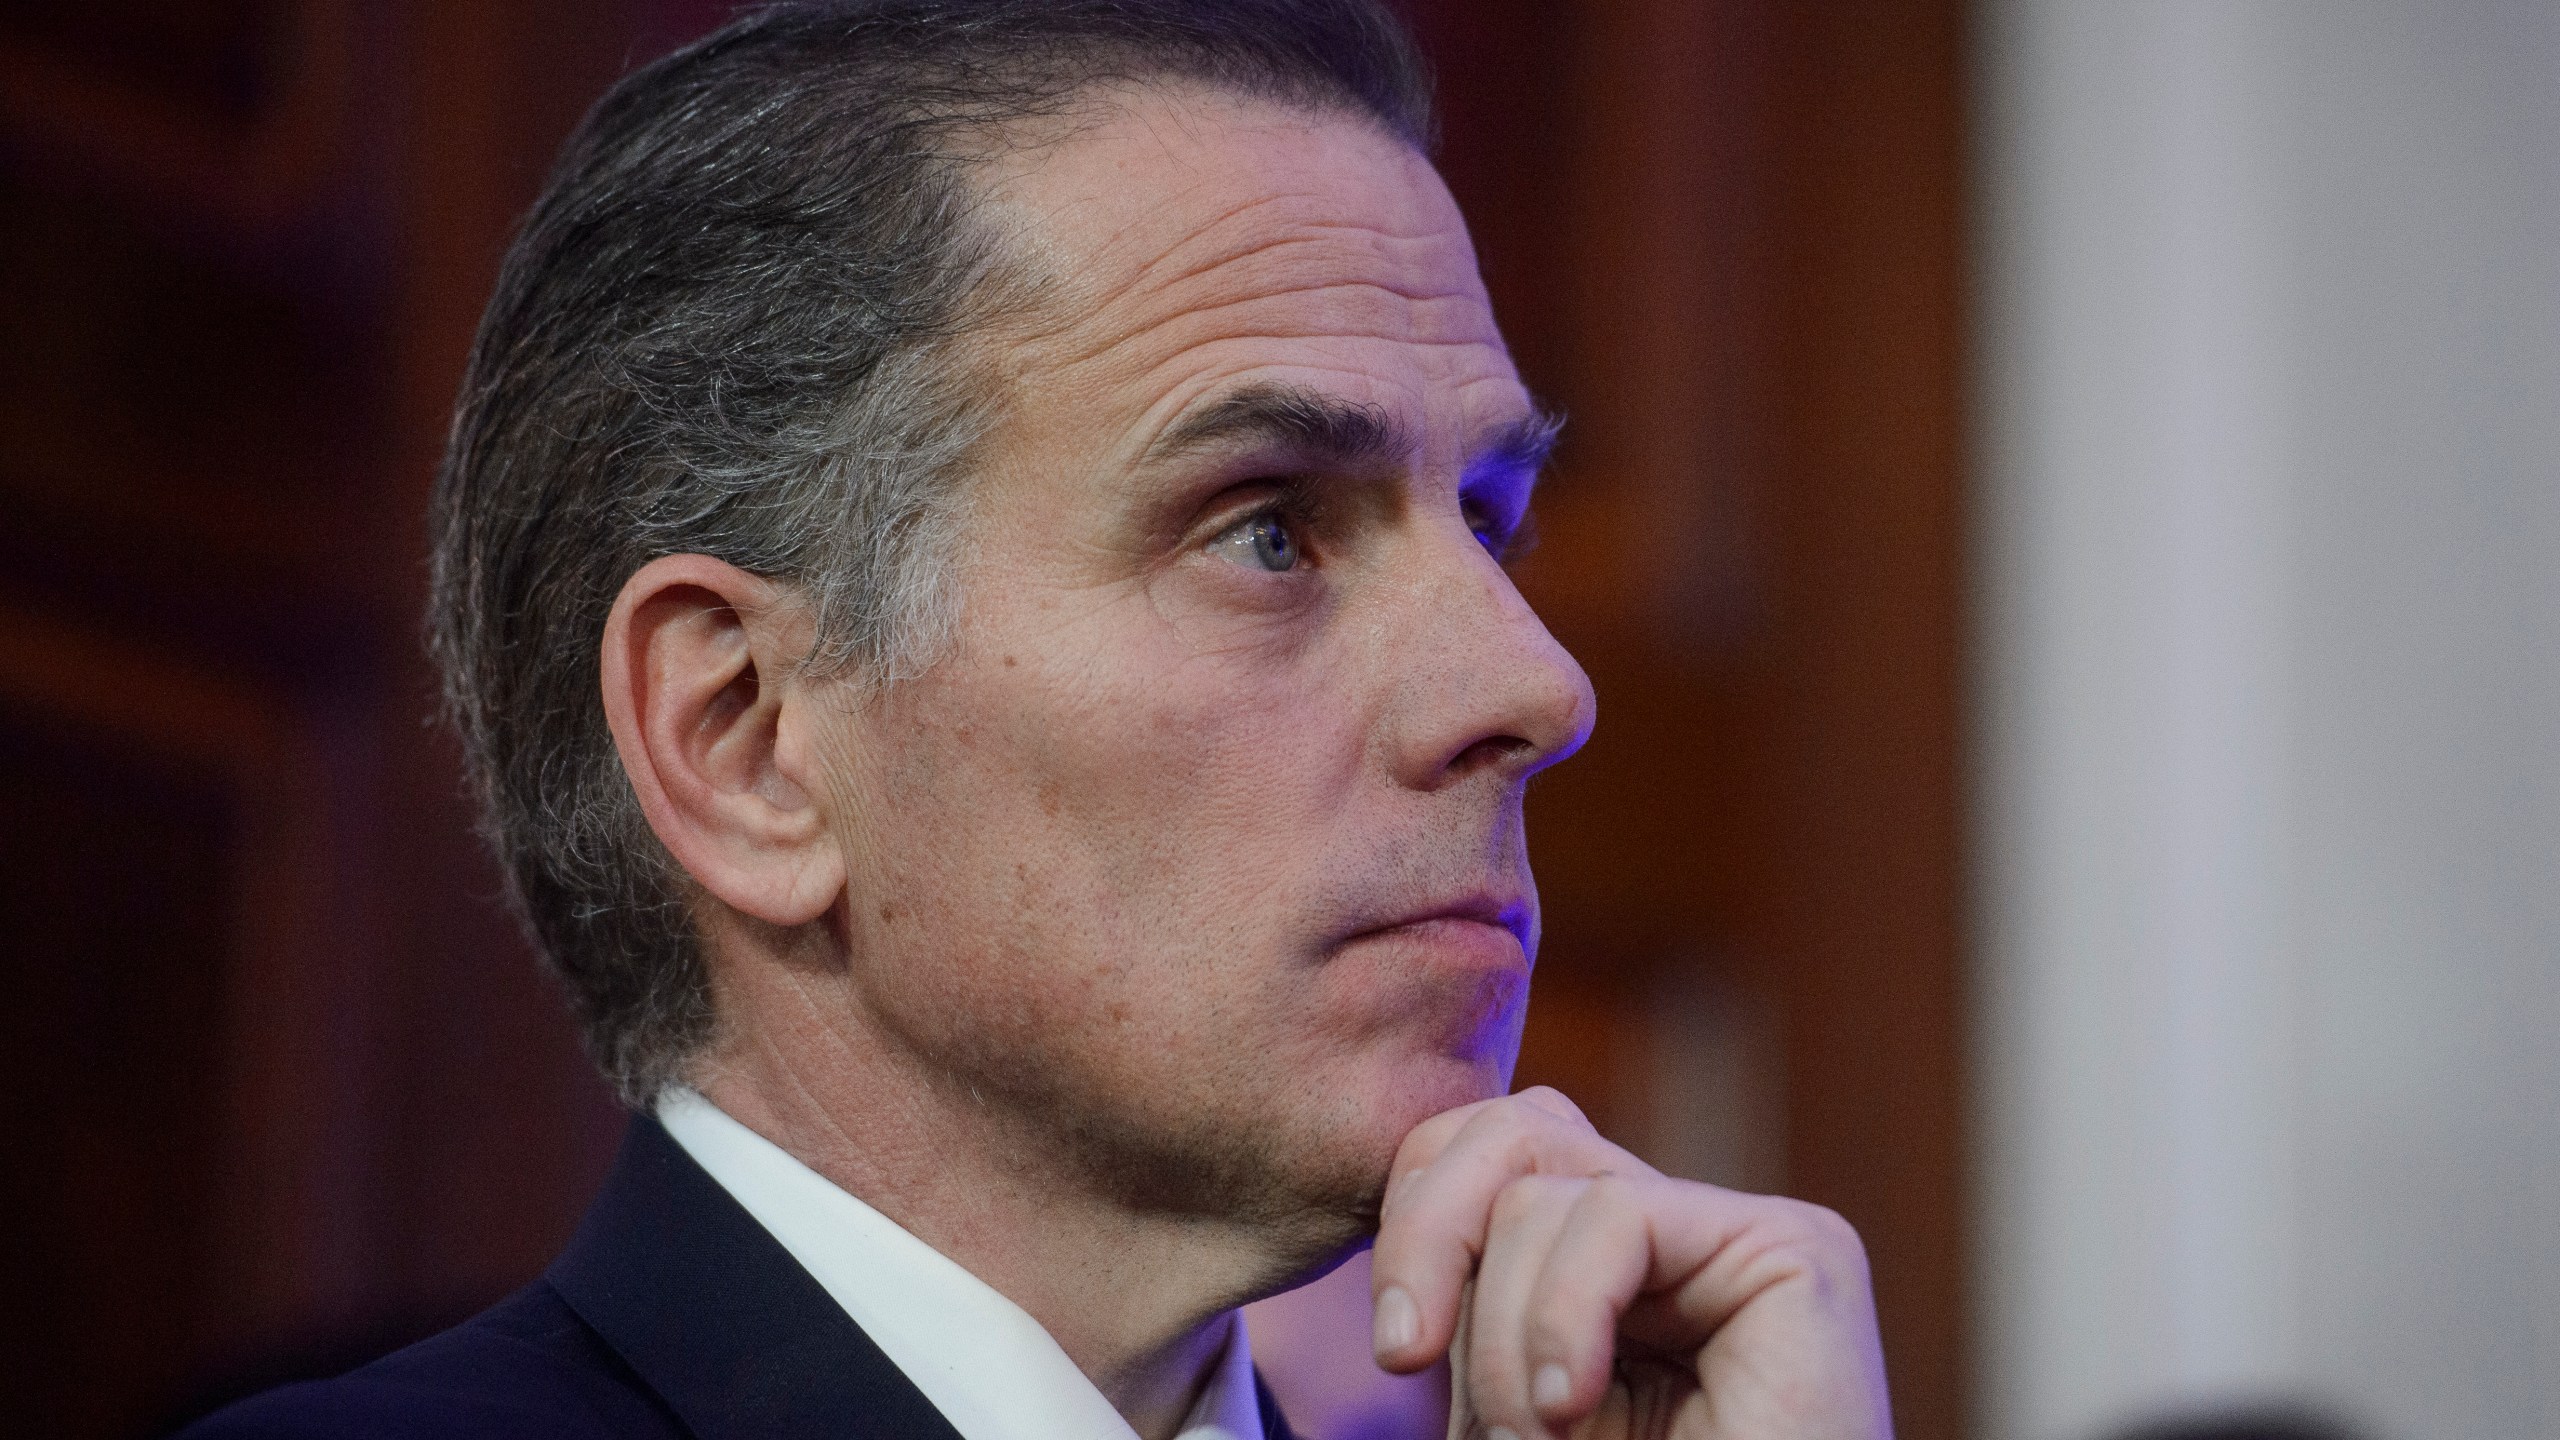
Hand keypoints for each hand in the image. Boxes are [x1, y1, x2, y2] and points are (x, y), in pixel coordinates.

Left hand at [1369, 1088, 1891, 1439]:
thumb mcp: (1507, 1405)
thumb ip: (1470, 1307)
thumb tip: (1405, 1183)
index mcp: (1610, 1268)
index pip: (1487, 1151)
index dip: (1417, 1218)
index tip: (1395, 1347)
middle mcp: (1680, 1236)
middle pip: (1511, 1133)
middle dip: (1426, 1235)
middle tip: (1402, 1355)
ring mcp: (1742, 1236)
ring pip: (1544, 1189)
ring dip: (1501, 1331)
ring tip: (1536, 1434)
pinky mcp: (1795, 1251)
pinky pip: (1615, 1214)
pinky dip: (1562, 1315)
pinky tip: (1569, 1402)